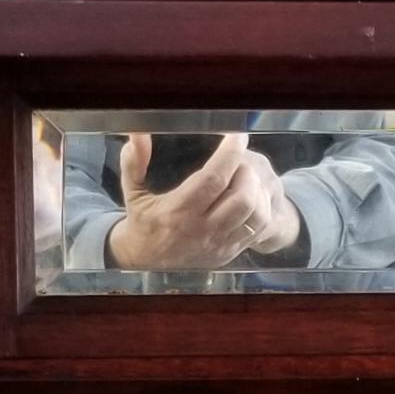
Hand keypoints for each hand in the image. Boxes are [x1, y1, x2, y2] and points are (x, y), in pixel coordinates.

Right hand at [105, 133, 304, 269]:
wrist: (146, 259)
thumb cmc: (142, 220)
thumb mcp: (133, 191)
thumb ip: (134, 162)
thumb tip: (137, 134)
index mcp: (179, 211)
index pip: (213, 179)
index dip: (230, 154)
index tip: (237, 136)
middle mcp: (202, 229)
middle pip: (242, 198)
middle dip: (247, 172)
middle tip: (240, 160)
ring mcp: (219, 243)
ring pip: (256, 216)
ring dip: (258, 191)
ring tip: (246, 178)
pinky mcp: (230, 251)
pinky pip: (258, 230)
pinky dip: (261, 209)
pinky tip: (251, 197)